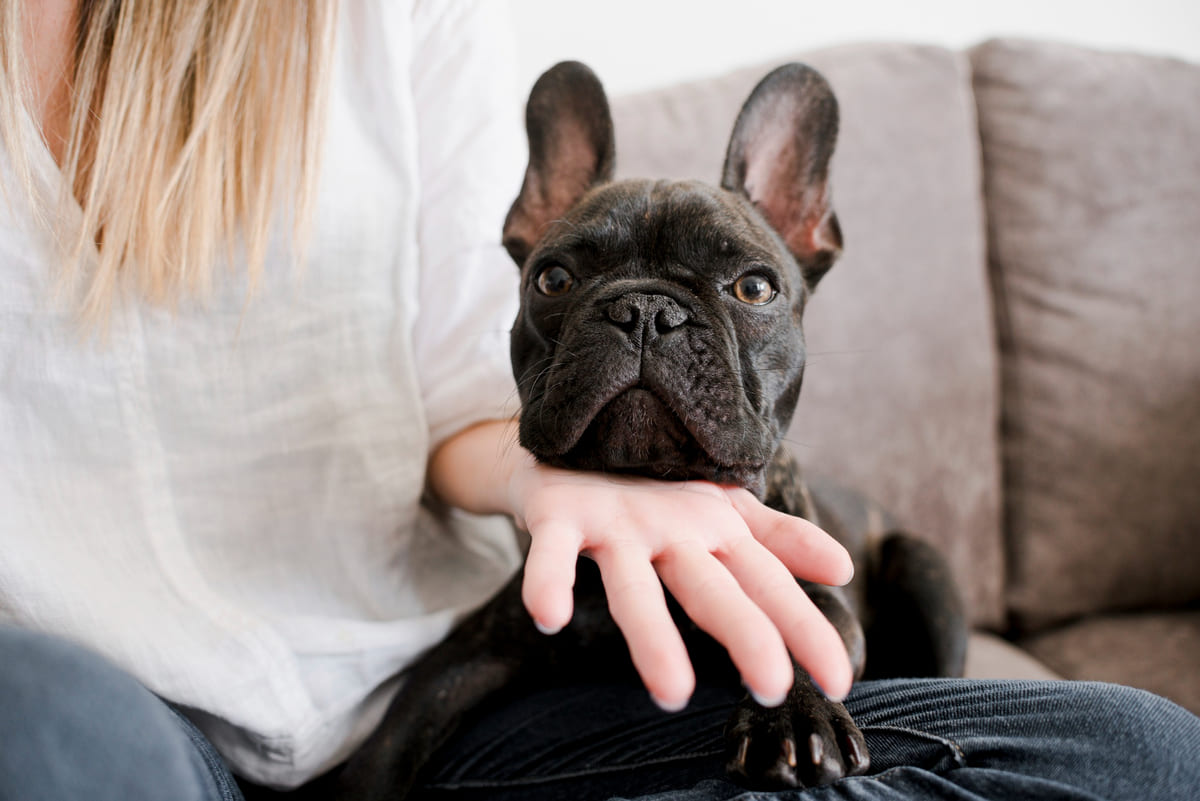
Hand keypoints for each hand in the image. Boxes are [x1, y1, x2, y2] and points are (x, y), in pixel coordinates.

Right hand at [508, 458, 854, 711]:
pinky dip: (549, 581)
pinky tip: (549, 618)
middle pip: (712, 589)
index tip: (840, 682)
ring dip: (652, 636)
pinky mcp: (561, 514)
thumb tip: (848, 569)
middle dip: (746, 634)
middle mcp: (672, 528)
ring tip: (672, 692)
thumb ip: (779, 545)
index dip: (806, 630)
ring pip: (635, 586)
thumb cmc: (655, 487)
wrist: (572, 437)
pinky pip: (552, 552)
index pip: (769, 585)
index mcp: (715, 531)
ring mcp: (615, 523)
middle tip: (773, 687)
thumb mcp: (721, 513)